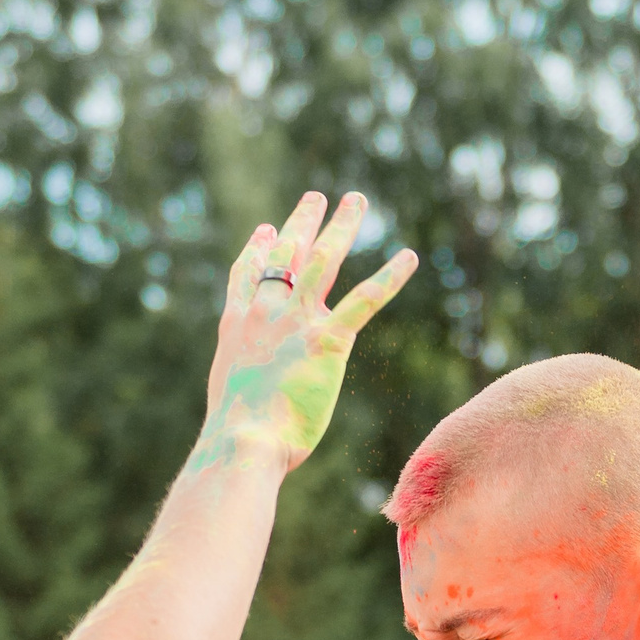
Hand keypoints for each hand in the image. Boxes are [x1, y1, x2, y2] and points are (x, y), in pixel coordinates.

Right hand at [197, 191, 416, 472]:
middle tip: (317, 197)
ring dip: (341, 226)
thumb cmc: (236, 436)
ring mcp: (296, 322)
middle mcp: (265, 312)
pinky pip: (365, 299)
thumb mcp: (230, 399)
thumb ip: (244, 385)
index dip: (257, 249)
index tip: (265, 230)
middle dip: (303, 222)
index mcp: (237, 326)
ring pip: (323, 260)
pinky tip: (409, 257)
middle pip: (285, 254)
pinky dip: (389, 276)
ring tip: (355, 199)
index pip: (247, 275)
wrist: (242, 441)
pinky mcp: (328, 340)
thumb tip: (249, 407)